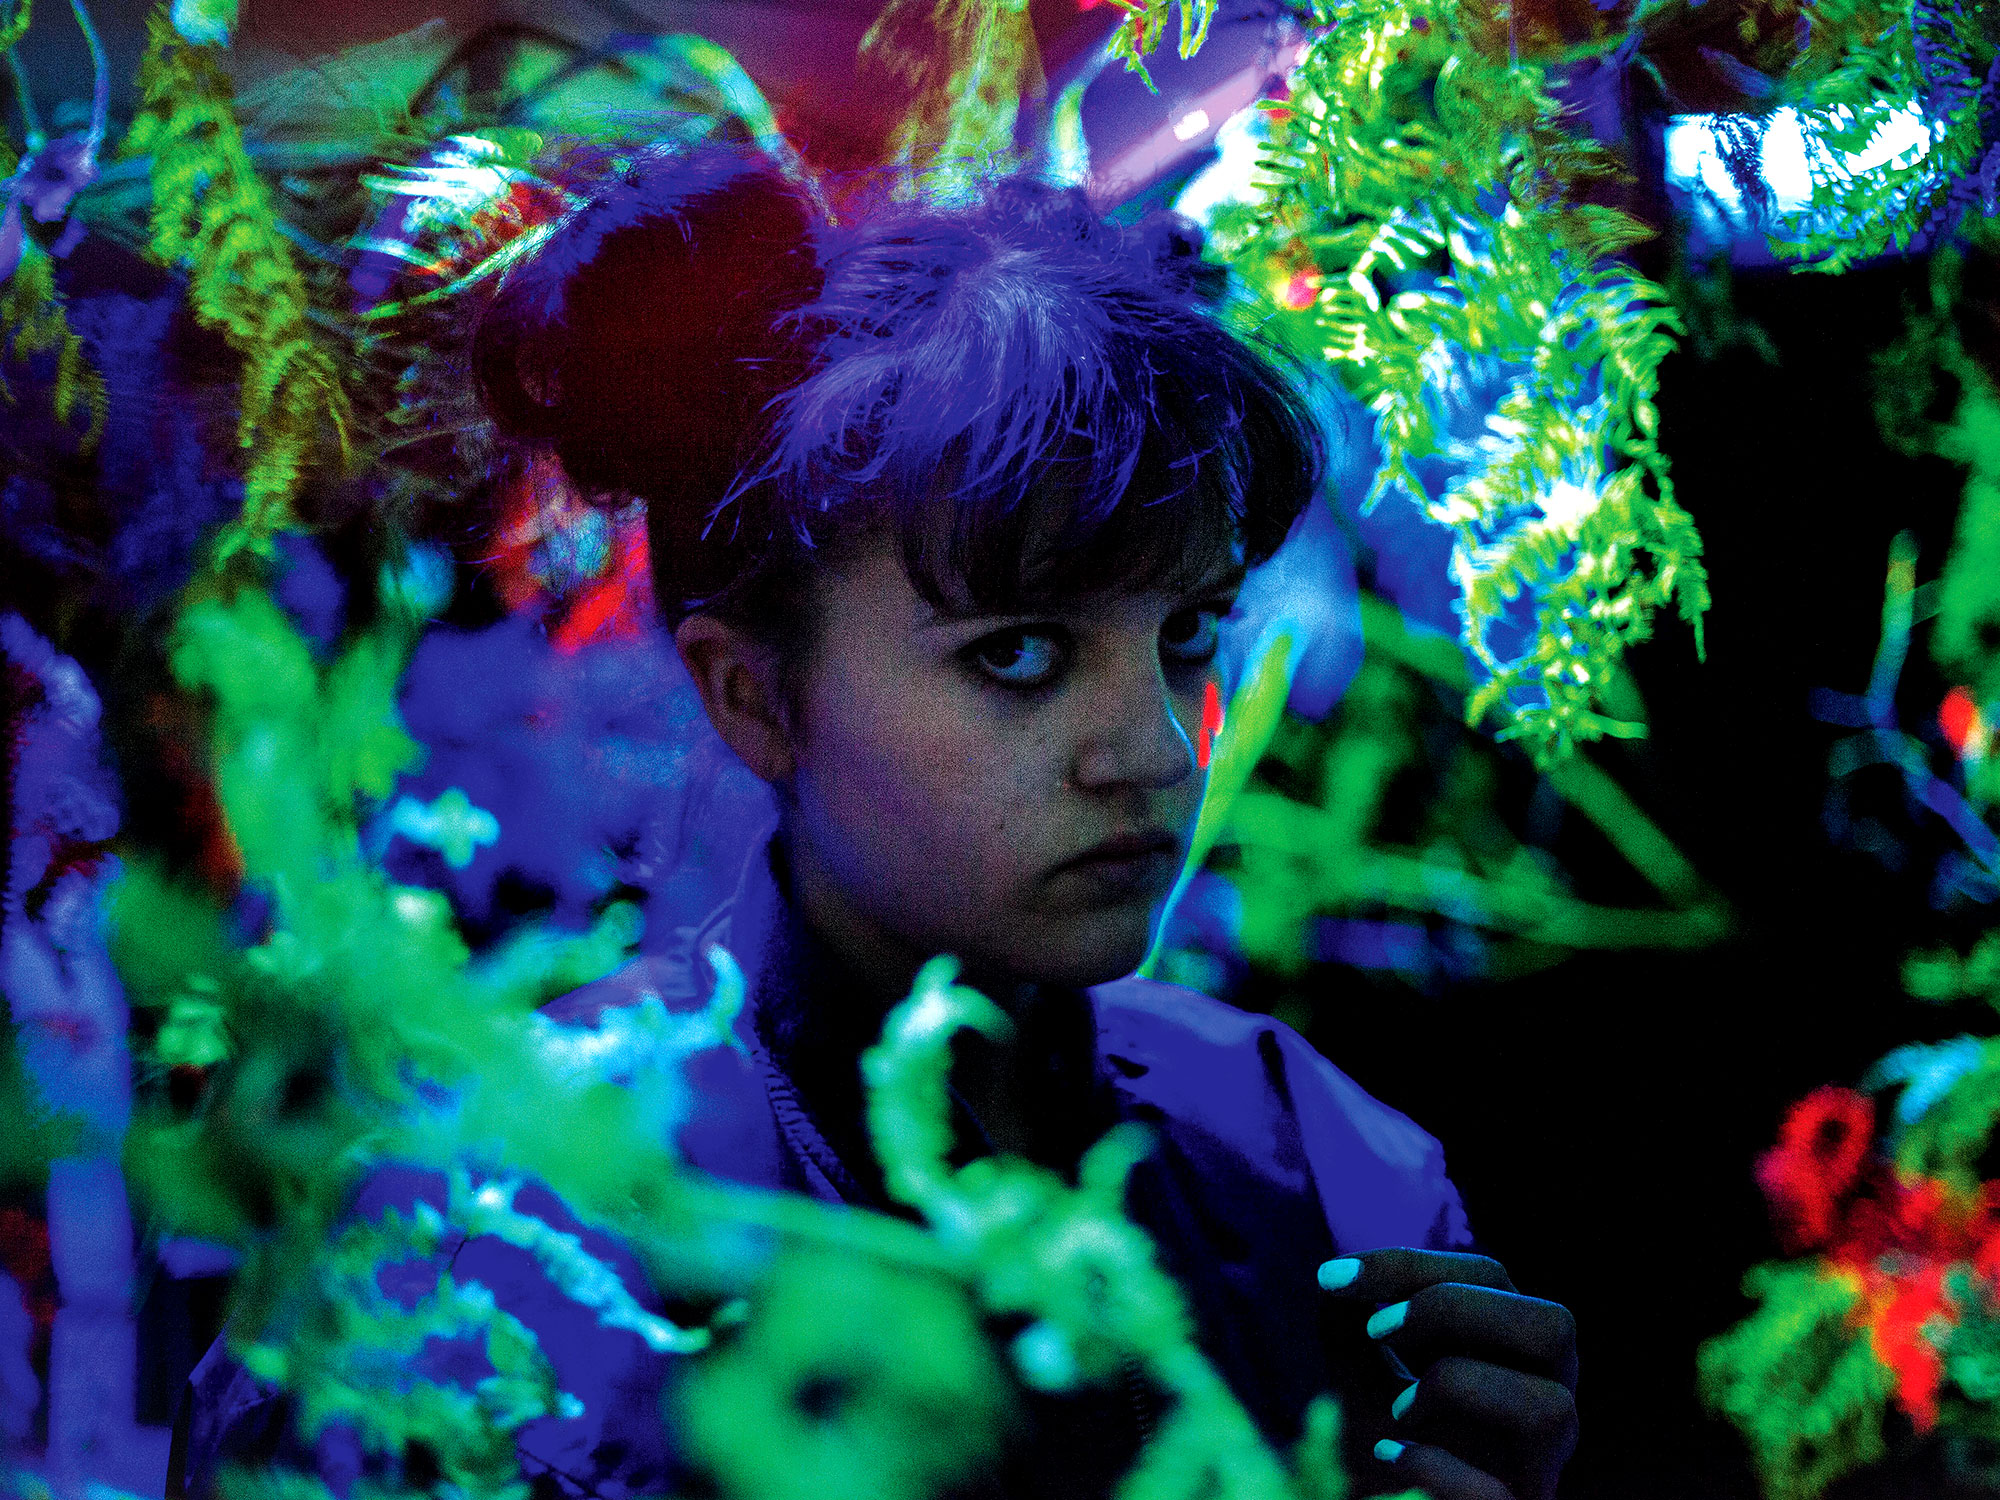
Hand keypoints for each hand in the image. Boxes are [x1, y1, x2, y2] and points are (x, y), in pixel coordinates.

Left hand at [1317, 1248, 1577, 1499]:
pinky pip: (1497, 1492)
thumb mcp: (1360, 1376)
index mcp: (1514, 1356)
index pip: (1492, 1279)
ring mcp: (1538, 1469)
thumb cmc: (1380, 1446)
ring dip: (1459, 1386)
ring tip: (1398, 1408)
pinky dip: (1434, 1465)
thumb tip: (1337, 1278)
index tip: (1333, 1276)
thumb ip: (1350, 1327)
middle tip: (1376, 1328)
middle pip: (1552, 1326)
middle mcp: (1543, 1405)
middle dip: (1453, 1309)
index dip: (1410, 1266)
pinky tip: (1389, 1453)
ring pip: (1552, 1408)